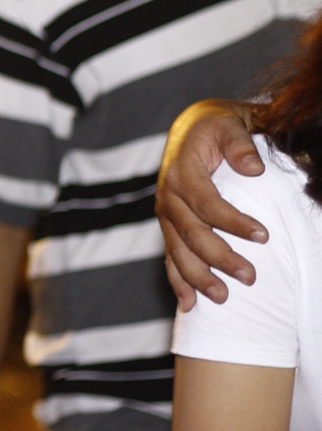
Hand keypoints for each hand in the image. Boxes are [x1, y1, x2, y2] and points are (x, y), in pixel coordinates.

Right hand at [156, 99, 266, 310]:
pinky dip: (177, 281)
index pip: (207, 203)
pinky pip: (170, 257)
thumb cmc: (216, 128)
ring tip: (223, 298)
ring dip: (198, 277)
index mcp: (181, 172)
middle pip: (192, 234)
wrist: (192, 128)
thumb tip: (254, 169)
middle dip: (220, 258)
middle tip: (250, 277)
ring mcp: (166, 214)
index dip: (233, 222)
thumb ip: (240, 145)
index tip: (264, 236)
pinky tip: (189, 304)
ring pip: (178, 251)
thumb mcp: (228, 125)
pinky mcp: (169, 226)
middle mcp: (168, 196)